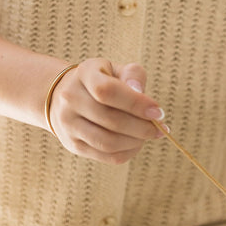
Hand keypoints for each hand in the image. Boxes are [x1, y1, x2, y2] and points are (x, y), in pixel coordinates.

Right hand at [47, 58, 165, 163]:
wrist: (65, 97)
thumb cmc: (102, 80)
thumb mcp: (116, 70)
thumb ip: (132, 76)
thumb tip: (140, 93)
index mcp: (85, 73)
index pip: (108, 91)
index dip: (136, 103)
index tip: (158, 112)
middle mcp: (71, 98)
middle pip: (110, 119)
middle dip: (141, 127)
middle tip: (160, 128)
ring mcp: (68, 124)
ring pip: (108, 142)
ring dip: (135, 142)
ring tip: (148, 135)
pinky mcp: (73, 145)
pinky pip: (105, 156)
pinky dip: (127, 153)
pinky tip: (137, 144)